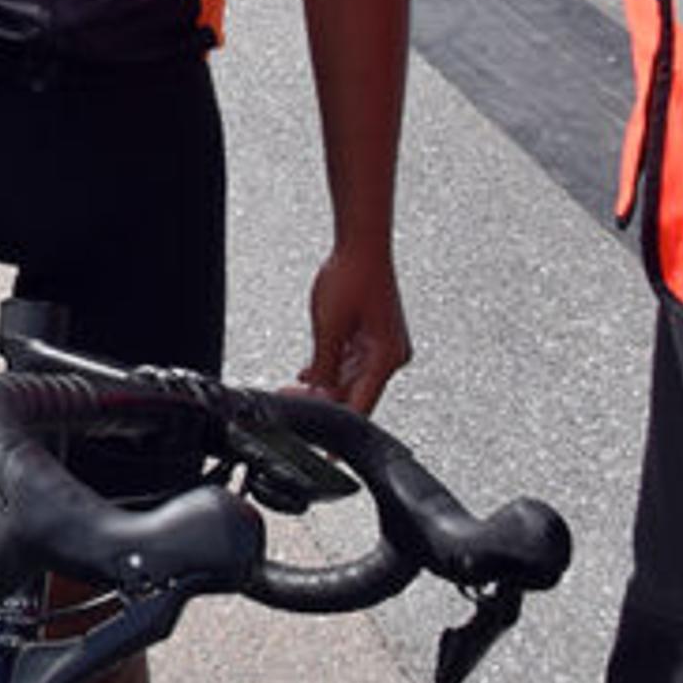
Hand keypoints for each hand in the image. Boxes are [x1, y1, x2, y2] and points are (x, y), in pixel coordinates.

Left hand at [298, 242, 409, 412]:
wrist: (362, 244)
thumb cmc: (351, 275)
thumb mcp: (329, 327)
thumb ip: (324, 364)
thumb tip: (316, 389)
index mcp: (386, 357)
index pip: (361, 405)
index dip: (338, 424)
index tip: (322, 438)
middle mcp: (391, 355)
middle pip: (355, 391)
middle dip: (323, 397)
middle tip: (291, 396)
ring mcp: (384, 345)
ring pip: (351, 377)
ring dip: (324, 381)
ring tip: (296, 386)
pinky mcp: (375, 335)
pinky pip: (351, 360)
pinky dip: (331, 365)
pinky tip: (309, 372)